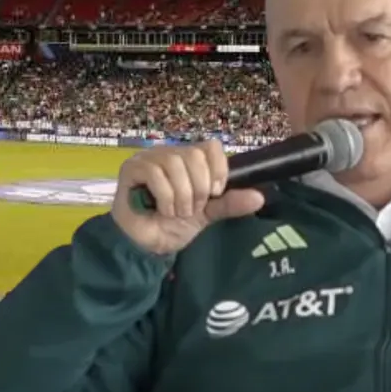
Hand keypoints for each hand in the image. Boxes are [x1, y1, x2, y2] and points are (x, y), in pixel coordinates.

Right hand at [112, 140, 264, 254]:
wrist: (147, 245)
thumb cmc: (173, 225)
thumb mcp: (207, 214)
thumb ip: (229, 203)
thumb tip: (259, 197)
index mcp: (189, 160)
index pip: (211, 146)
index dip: (218, 168)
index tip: (216, 192)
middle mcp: (169, 153)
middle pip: (194, 155)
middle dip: (199, 187)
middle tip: (194, 209)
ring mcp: (148, 159)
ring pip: (174, 163)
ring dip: (182, 195)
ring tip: (178, 212)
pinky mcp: (131, 169)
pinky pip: (154, 173)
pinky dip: (165, 196)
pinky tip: (163, 210)